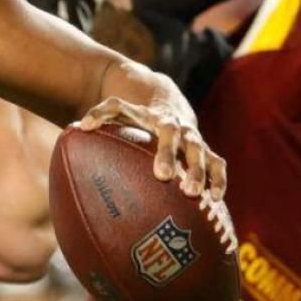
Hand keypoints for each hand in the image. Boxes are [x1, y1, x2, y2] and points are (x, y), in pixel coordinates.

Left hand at [77, 96, 226, 200]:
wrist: (167, 100)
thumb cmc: (137, 113)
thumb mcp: (121, 108)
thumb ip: (101, 112)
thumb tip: (81, 126)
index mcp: (159, 120)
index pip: (164, 132)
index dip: (163, 151)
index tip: (161, 174)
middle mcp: (180, 129)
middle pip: (183, 142)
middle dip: (179, 161)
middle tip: (170, 180)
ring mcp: (194, 140)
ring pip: (203, 154)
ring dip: (203, 174)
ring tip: (199, 197)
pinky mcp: (206, 150)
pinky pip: (217, 164)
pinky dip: (219, 179)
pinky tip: (216, 200)